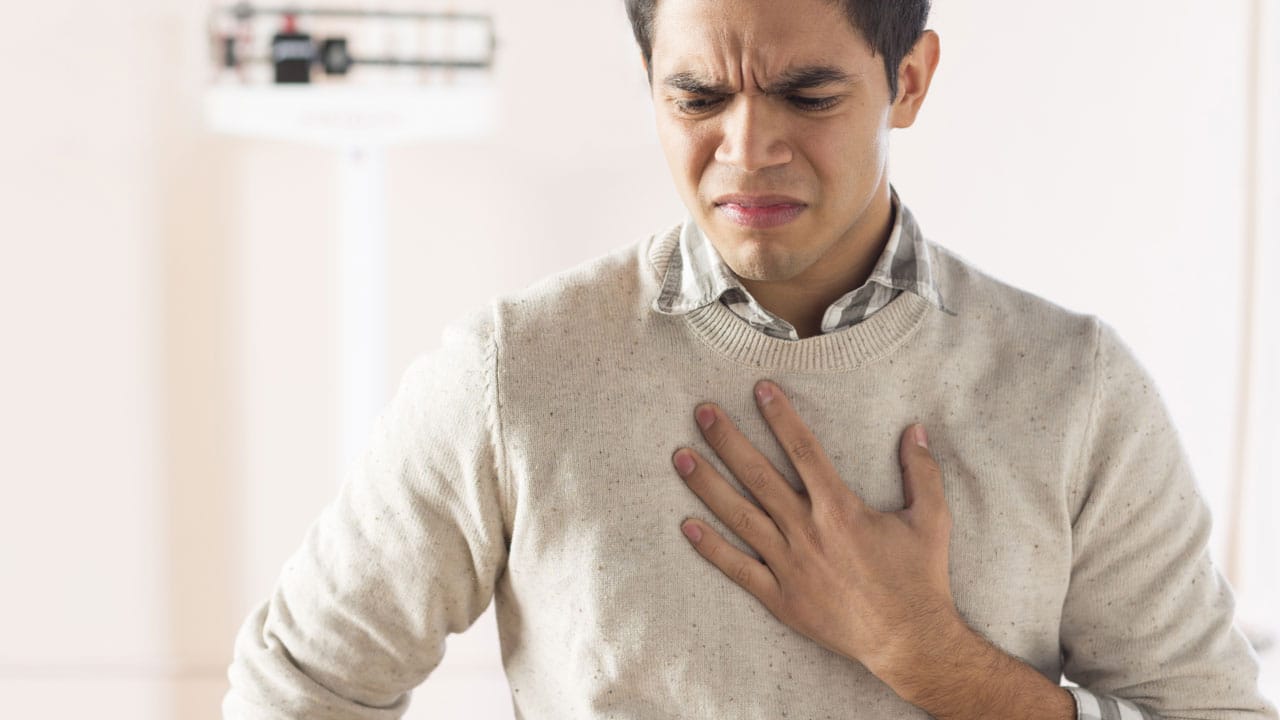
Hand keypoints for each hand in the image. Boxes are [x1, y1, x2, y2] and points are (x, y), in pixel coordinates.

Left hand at [671, 379, 958, 678]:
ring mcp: (790, 566)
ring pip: (740, 517)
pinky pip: (739, 569)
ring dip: (708, 485)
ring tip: (681, 457)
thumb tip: (916, 428)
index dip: (781, 417)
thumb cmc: (921, 578)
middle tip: (701, 412)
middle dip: (727, 440)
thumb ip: (922, 471)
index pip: (803, 451)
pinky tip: (688, 526)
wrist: (910, 642)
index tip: (760, 389)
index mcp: (841, 509)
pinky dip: (712, 549)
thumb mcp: (932, 520)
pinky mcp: (781, 598)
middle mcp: (808, 532)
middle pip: (758, 476)